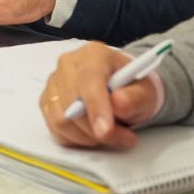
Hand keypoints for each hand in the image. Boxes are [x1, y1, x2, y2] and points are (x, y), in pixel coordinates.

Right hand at [39, 42, 162, 148]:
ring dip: (88, 137)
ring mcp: (54, 84)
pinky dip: (77, 139)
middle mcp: (68, 65)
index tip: (106, 130)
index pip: (88, 79)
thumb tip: (119, 102)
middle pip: (72, 103)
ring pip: (61, 120)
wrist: (122, 90)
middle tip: (124, 137)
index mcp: (93, 54)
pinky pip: (56, 129)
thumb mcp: (146, 91)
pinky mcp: (47, 102)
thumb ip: (136, 97)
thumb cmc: (132, 87)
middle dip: (97, 129)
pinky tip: (94, 135)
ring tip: (111, 136)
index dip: (96, 107)